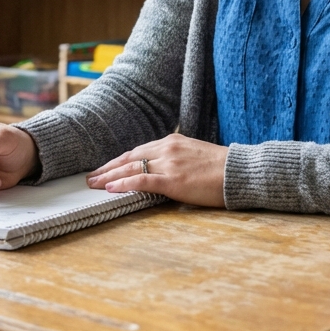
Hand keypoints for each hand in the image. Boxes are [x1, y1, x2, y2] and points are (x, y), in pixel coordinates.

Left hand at [86, 133, 227, 207]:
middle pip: (129, 157)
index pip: (137, 151)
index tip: (105, 168)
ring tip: (94, 184)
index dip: (119, 161)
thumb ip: (175, 159)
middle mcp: (166, 149)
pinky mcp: (173, 179)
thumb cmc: (220, 167)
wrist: (238, 171)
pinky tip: (111, 188)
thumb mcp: (193, 155)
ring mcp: (169, 163)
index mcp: (171, 141)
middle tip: (91, 177)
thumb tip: (160, 171)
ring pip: (131, 168)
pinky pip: (142, 180)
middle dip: (108, 168)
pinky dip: (124, 184)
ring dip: (109, 177)